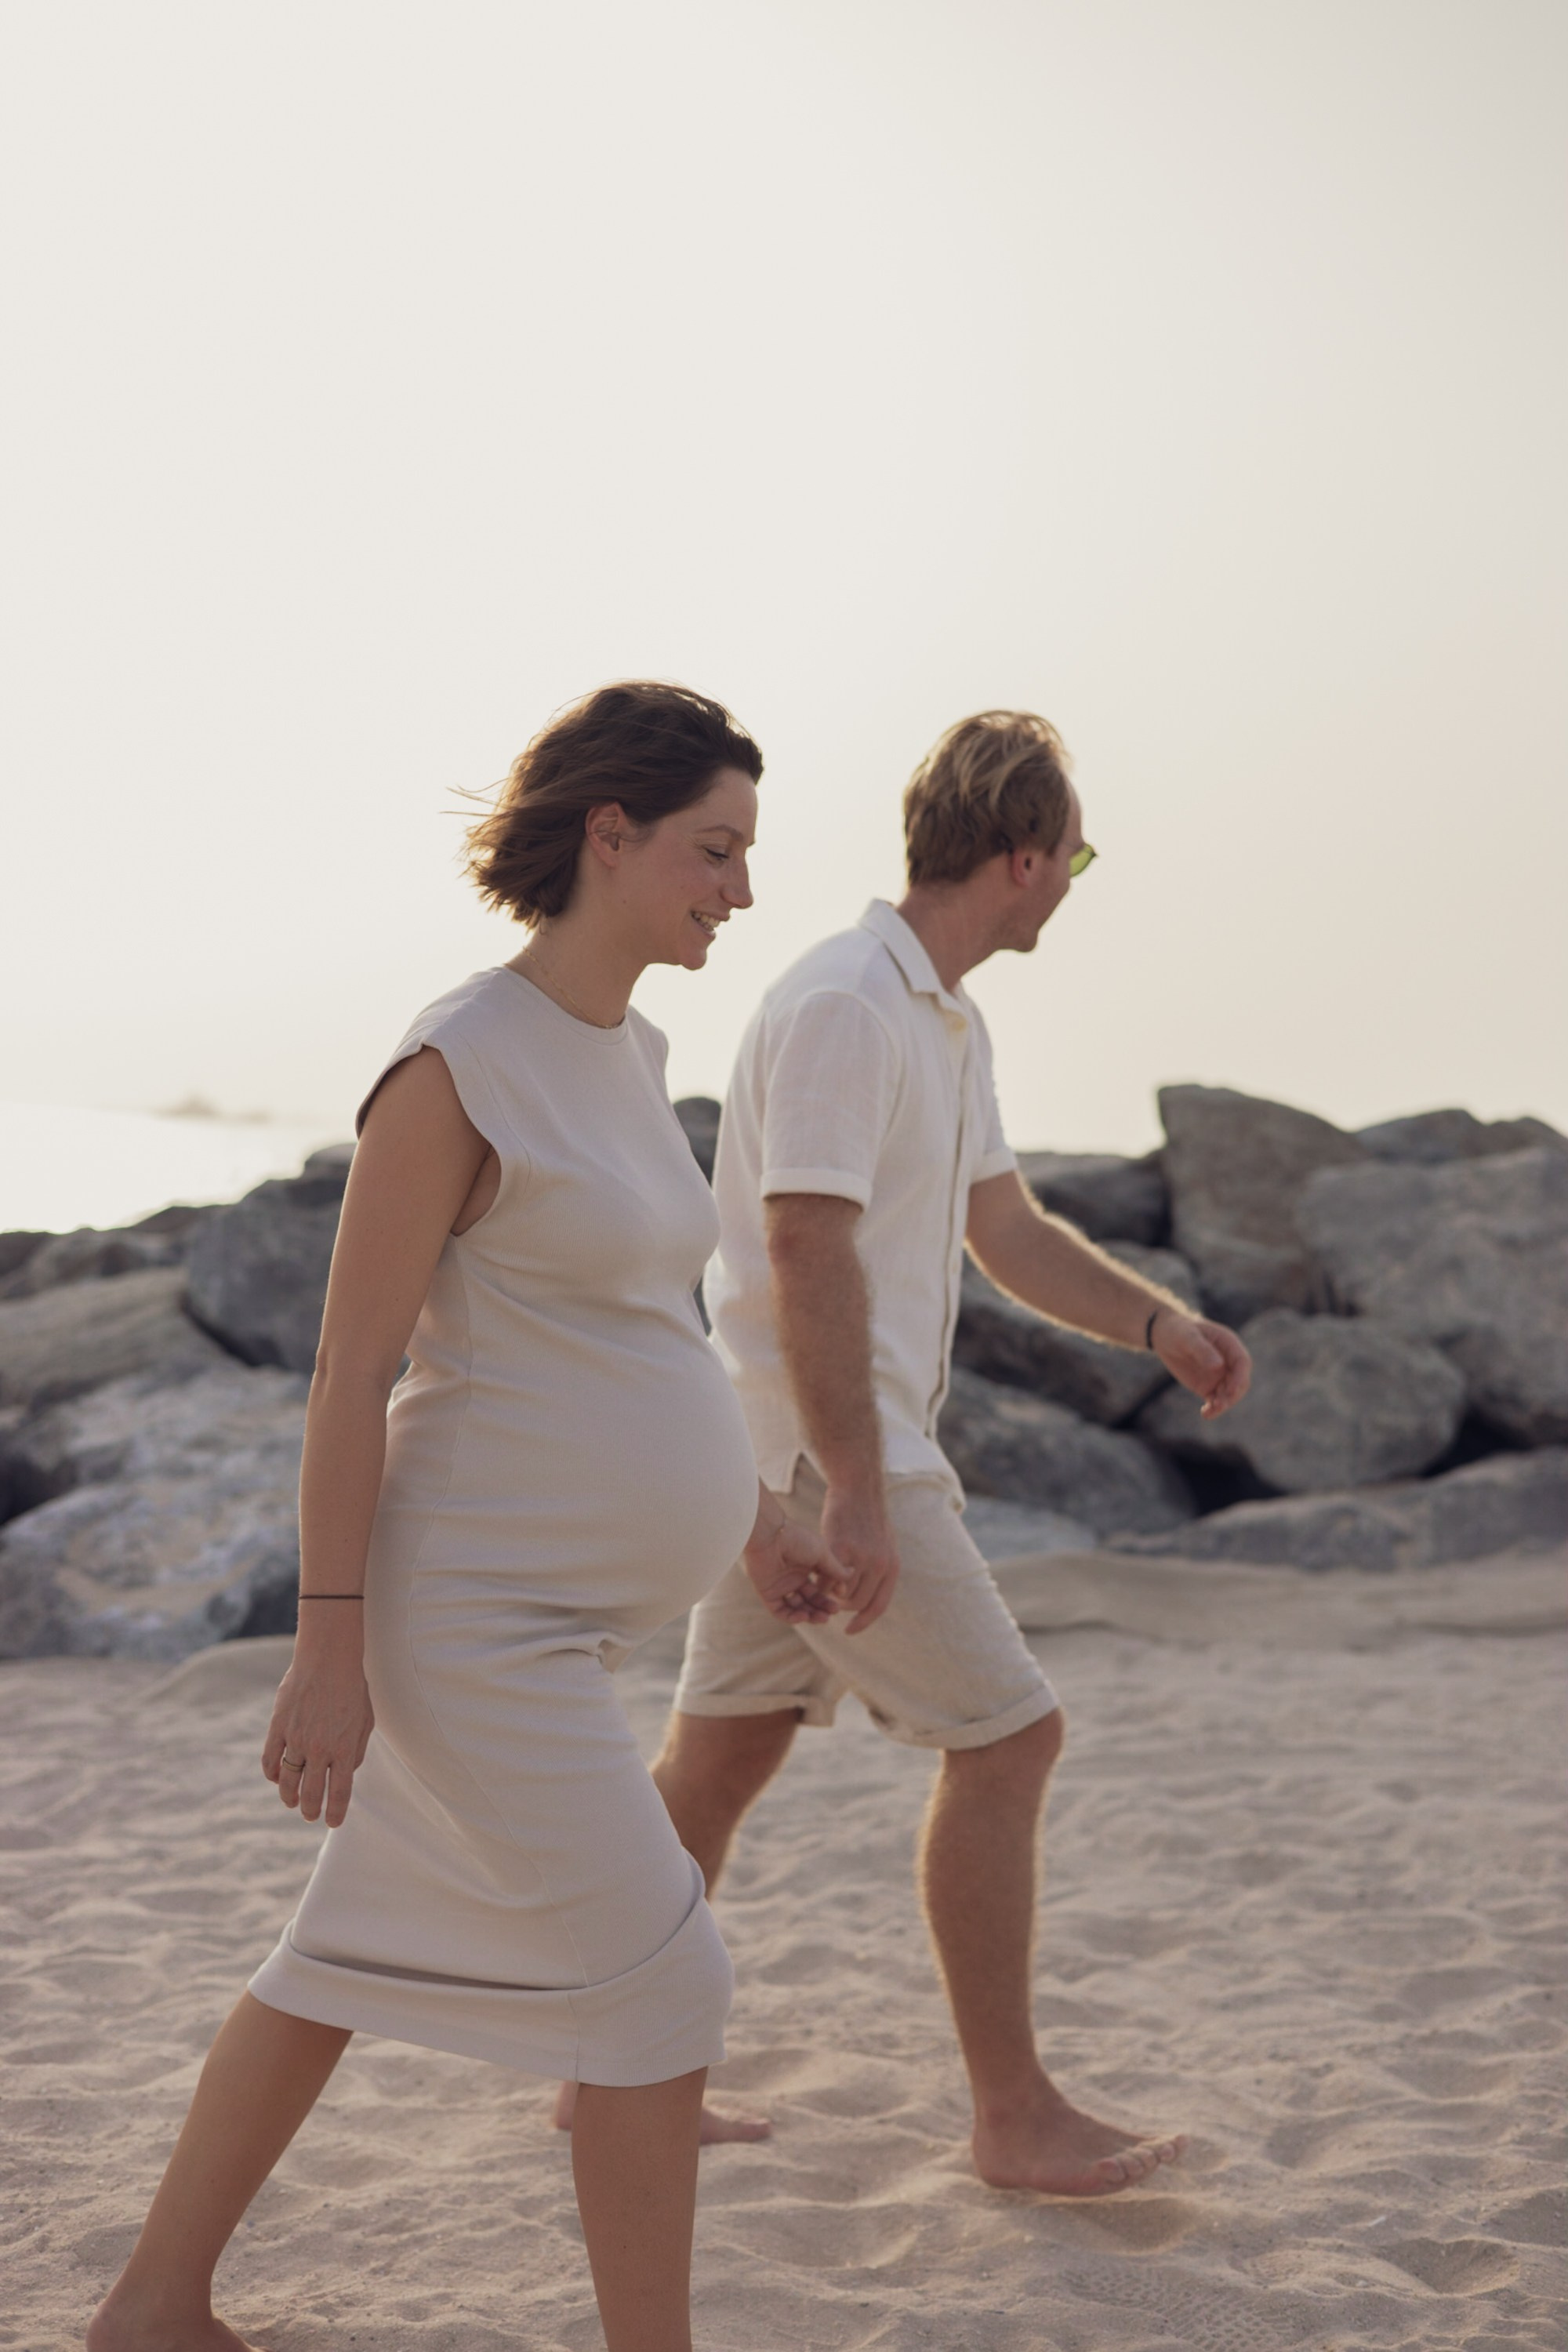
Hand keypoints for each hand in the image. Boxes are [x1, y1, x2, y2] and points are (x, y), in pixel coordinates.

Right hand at [261, 1630, 375, 1827]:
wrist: (328, 1659)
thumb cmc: (352, 1688)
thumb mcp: (365, 1722)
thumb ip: (356, 1751)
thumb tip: (346, 1774)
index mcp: (344, 1748)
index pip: (339, 1793)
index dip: (335, 1812)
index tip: (332, 1822)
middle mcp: (320, 1748)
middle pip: (311, 1793)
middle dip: (310, 1810)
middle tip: (310, 1815)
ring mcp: (296, 1738)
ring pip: (288, 1781)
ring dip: (289, 1797)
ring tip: (292, 1803)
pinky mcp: (278, 1727)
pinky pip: (270, 1760)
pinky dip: (272, 1774)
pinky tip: (277, 1778)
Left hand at [743, 1512, 848, 1625]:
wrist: (770, 1536)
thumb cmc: (797, 1540)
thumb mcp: (822, 1554)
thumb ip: (835, 1568)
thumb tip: (852, 1573)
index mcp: (807, 1566)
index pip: (820, 1587)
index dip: (830, 1595)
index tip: (841, 1596)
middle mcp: (793, 1577)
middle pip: (810, 1600)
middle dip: (822, 1608)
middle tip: (833, 1612)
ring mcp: (780, 1586)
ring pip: (797, 1608)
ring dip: (810, 1615)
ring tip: (822, 1618)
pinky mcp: (768, 1593)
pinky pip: (780, 1611)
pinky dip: (792, 1617)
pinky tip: (804, 1615)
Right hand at [820, 1484, 898, 1634]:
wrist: (858, 1489)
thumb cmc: (867, 1516)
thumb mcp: (884, 1544)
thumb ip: (880, 1568)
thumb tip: (871, 1591)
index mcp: (892, 1567)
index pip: (878, 1606)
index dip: (863, 1622)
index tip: (849, 1631)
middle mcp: (880, 1565)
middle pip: (858, 1603)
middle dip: (842, 1605)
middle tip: (832, 1598)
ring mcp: (861, 1558)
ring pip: (841, 1593)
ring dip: (830, 1594)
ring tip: (824, 1585)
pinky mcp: (841, 1548)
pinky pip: (827, 1577)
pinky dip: (820, 1582)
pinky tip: (815, 1575)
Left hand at [1156, 1311, 1252, 1418]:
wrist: (1165, 1336)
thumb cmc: (1178, 1330)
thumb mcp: (1187, 1337)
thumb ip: (1202, 1350)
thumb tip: (1218, 1366)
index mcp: (1229, 1345)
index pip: (1242, 1362)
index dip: (1240, 1377)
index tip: (1232, 1389)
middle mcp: (1228, 1362)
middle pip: (1240, 1381)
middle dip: (1233, 1394)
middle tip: (1220, 1404)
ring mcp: (1220, 1376)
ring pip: (1229, 1394)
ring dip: (1224, 1404)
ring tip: (1210, 1411)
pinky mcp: (1208, 1386)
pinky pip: (1215, 1400)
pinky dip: (1213, 1409)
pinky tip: (1206, 1414)